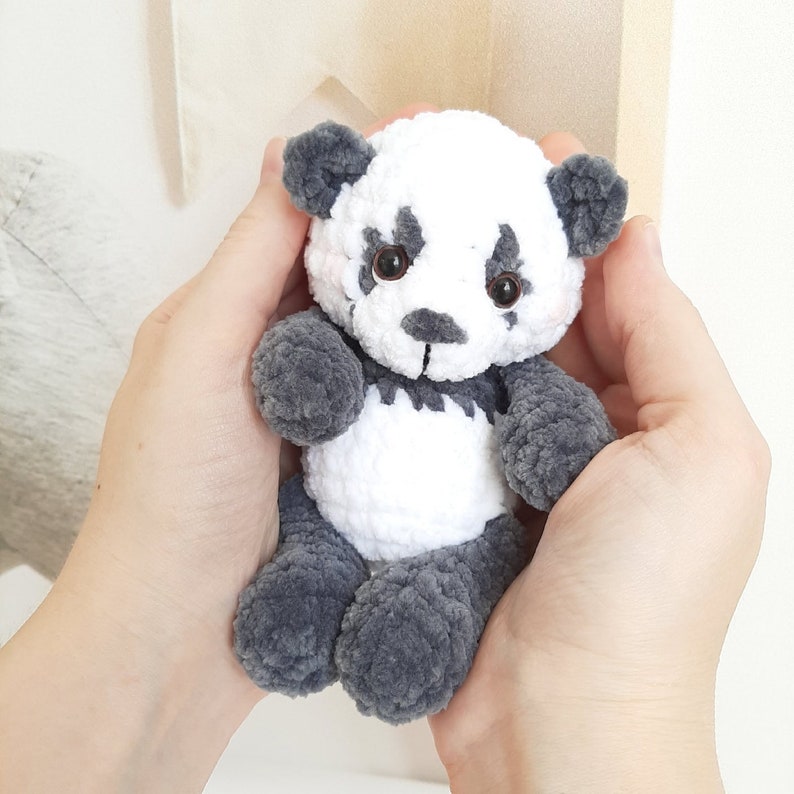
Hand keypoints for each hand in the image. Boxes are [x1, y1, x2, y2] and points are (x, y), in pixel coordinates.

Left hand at [0, 106, 432, 793]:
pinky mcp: (360, 462)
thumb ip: (252, 260)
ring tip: (513, 270)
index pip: (315, 224)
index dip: (373, 180)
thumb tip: (292, 150)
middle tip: (498, 200)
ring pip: (394, 339)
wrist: (182, 631)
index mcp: (242, 315)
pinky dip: (447, 379)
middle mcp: (289, 355)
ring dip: (444, 307)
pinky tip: (497, 363)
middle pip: (365, 278)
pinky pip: (410, 404)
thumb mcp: (201, 352)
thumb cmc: (172, 490)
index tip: (441, 139)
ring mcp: (330, 412)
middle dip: (426, 238)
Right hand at [429, 135, 770, 792]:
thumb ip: (669, 340)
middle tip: (450, 194)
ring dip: (447, 311)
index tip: (529, 165)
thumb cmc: (644, 602)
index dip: (572, 227)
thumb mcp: (703, 452)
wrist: (557, 721)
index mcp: (642, 407)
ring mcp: (502, 457)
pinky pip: (427, 415)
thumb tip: (636, 238)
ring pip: (475, 361)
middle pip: (533, 319)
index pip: (607, 291)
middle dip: (498, 257)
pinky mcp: (445, 491)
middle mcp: (572, 425)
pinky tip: (381, 331)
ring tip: (406, 247)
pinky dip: (410, 374)